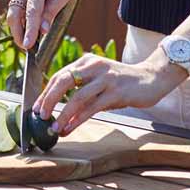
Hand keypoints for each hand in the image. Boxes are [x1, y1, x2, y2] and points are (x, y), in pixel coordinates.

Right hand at [4, 0, 78, 49]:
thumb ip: (52, 10)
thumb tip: (42, 31)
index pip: (32, 11)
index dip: (30, 30)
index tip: (28, 46)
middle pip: (15, 13)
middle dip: (17, 33)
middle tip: (25, 47)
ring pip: (12, 11)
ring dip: (17, 26)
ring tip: (28, 38)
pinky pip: (13, 5)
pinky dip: (19, 14)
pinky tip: (30, 14)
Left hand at [33, 52, 180, 135]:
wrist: (151, 78)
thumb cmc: (122, 82)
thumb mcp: (100, 79)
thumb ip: (82, 87)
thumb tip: (60, 107)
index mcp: (87, 61)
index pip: (60, 75)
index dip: (46, 92)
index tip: (37, 108)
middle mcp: (95, 66)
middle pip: (64, 80)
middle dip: (49, 99)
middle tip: (40, 115)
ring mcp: (106, 78)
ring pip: (77, 96)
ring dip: (63, 114)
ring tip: (54, 127)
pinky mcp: (116, 92)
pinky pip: (92, 107)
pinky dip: (78, 119)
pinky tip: (71, 127)